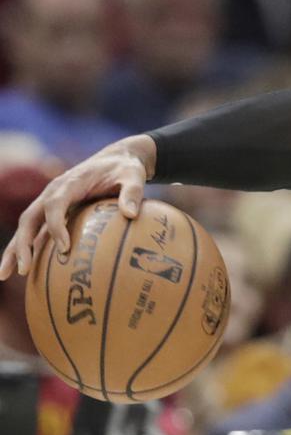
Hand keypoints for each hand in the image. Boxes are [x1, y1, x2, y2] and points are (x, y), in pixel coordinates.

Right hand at [0, 135, 154, 279]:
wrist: (116, 159)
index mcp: (70, 183)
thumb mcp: (133, 176)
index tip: (64, 248)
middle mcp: (52, 193)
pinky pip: (36, 231)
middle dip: (22, 243)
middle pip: (29, 218)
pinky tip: (25, 271)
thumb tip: (131, 214)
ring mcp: (49, 202)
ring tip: (5, 275)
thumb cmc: (125, 169)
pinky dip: (28, 249)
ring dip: (15, 249)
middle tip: (23, 269)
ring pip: (26, 227)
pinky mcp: (52, 212)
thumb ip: (132, 192)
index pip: (55, 204)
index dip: (56, 225)